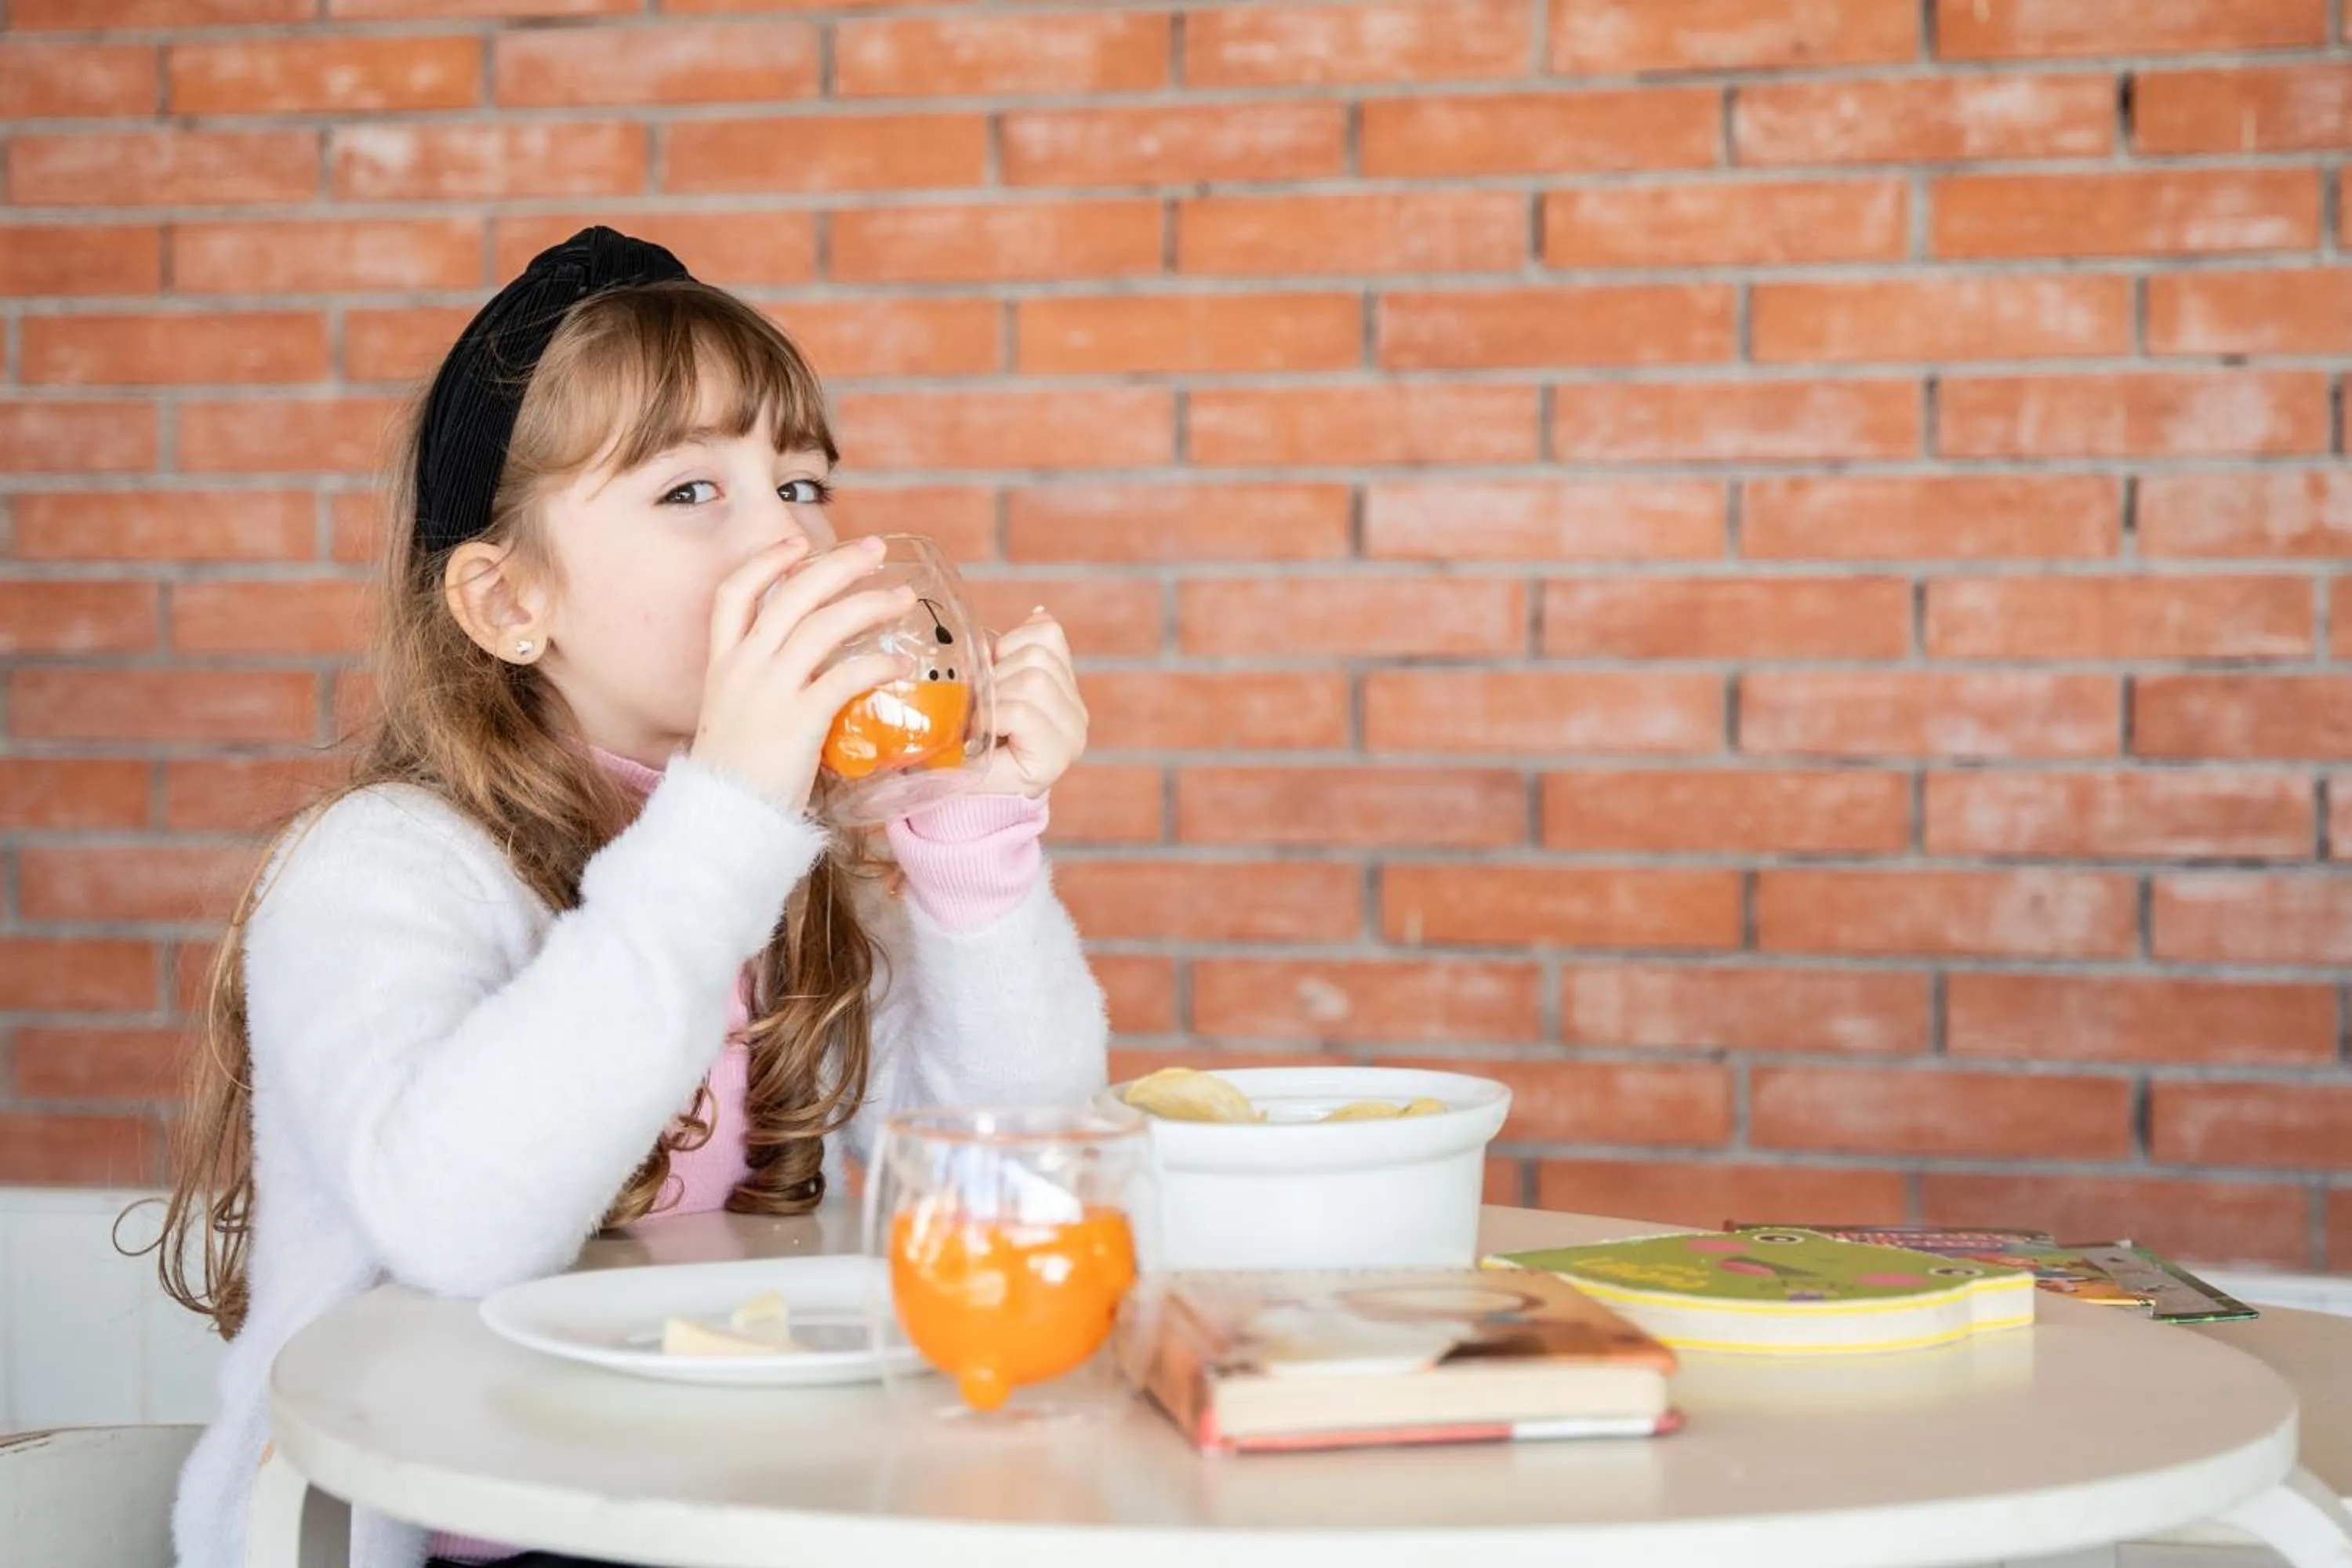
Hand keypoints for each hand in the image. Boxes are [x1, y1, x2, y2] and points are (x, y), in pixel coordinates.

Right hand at [691, 535, 916, 810]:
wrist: (722, 820)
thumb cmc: (734, 778)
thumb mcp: (733, 718)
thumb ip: (762, 691)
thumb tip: (806, 679)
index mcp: (722, 664)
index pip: (734, 593)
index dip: (766, 561)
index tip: (796, 542)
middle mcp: (743, 667)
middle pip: (791, 594)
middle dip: (837, 565)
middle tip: (874, 550)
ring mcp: (769, 691)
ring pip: (823, 625)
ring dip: (868, 604)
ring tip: (901, 599)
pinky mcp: (798, 720)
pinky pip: (845, 677)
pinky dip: (877, 665)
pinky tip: (900, 666)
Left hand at [973, 610, 1087, 797]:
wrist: (969, 798)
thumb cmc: (976, 741)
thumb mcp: (996, 687)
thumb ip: (1016, 654)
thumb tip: (1037, 614)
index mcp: (1065, 684)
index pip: (1047, 634)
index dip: (1009, 646)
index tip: (993, 675)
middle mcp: (1078, 708)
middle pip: (1038, 656)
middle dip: (998, 675)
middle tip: (982, 706)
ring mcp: (1073, 732)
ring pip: (1033, 680)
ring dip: (995, 698)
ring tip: (984, 722)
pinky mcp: (1058, 754)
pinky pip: (1022, 712)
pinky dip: (994, 718)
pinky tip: (986, 734)